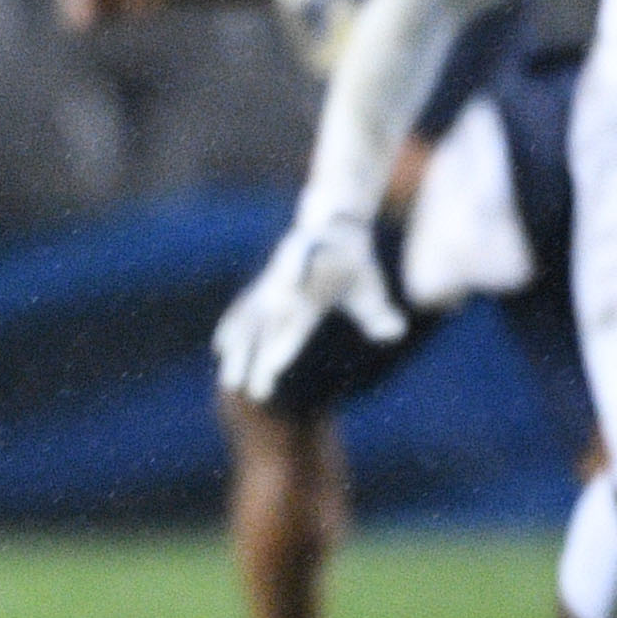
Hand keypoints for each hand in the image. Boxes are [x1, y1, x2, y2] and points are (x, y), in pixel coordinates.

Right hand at [212, 214, 404, 402]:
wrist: (332, 225)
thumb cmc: (356, 263)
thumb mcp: (371, 285)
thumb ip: (379, 312)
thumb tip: (395, 332)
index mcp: (313, 291)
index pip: (295, 325)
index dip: (282, 347)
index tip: (272, 369)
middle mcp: (286, 290)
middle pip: (265, 331)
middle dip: (254, 361)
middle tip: (248, 392)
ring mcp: (270, 287)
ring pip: (248, 323)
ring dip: (236, 352)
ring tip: (229, 382)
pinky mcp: (263, 286)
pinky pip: (243, 309)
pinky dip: (231, 328)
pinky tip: (221, 348)